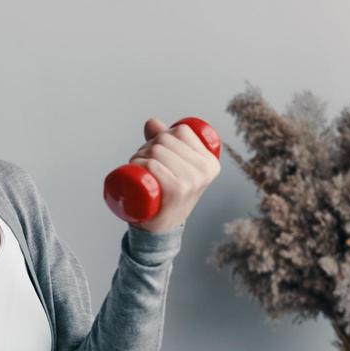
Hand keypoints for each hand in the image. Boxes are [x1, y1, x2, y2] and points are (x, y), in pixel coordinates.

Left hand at [127, 117, 219, 233]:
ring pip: (157, 151)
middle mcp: (205, 170)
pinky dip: (142, 165)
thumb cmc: (166, 193)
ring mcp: (192, 181)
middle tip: (142, 163)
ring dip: (139, 156)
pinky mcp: (177, 190)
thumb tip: (152, 122)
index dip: (163, 135)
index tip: (156, 151)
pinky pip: (155, 166)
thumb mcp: (172, 167)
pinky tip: (138, 170)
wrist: (161, 228)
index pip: (181, 131)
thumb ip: (164, 141)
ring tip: (138, 169)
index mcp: (210, 162)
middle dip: (146, 146)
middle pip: (166, 140)